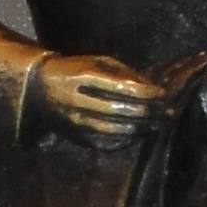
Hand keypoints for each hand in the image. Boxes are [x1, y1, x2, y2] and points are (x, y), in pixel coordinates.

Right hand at [26, 53, 165, 145]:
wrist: (39, 89)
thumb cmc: (76, 71)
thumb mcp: (96, 62)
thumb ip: (124, 73)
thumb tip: (152, 88)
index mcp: (82, 77)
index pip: (122, 88)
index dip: (146, 93)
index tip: (162, 93)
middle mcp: (77, 100)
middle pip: (120, 110)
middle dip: (148, 112)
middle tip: (166, 112)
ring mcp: (75, 121)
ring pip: (113, 130)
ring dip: (140, 129)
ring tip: (158, 125)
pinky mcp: (75, 136)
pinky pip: (104, 144)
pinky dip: (125, 141)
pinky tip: (138, 135)